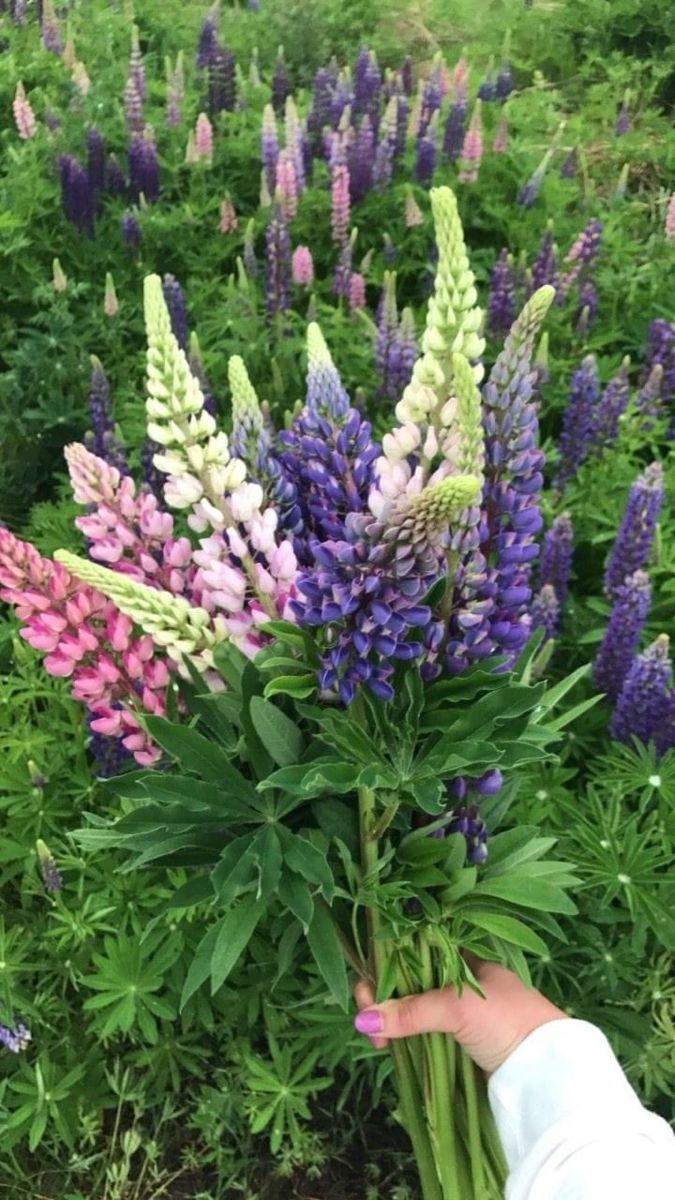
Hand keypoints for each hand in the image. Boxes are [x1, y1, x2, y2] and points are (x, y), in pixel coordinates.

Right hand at [354, 958, 567, 1074]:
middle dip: (384, 999)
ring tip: (378, 1041)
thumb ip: (412, 1011)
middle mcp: (462, 983)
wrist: (548, 1070)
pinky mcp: (462, 1045)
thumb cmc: (509, 1021)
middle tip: (366, 1020)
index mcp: (466, 960)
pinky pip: (425, 1036)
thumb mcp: (459, 1008)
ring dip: (392, 1023)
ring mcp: (462, 1015)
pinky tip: (392, 1046)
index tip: (367, 987)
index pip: (416, 953)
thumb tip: (362, 1019)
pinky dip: (406, 1040)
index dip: (388, 966)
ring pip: (416, 1012)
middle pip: (411, 984)